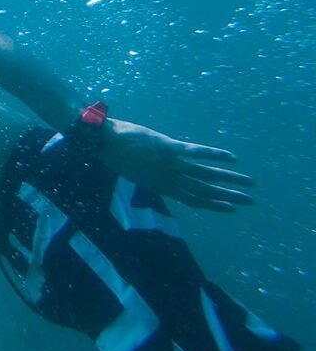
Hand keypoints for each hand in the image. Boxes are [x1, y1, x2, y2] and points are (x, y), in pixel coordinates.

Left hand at [97, 118, 255, 212]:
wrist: (100, 142)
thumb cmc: (113, 154)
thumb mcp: (134, 170)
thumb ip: (150, 173)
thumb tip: (159, 172)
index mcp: (160, 185)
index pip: (193, 199)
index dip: (213, 205)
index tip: (231, 209)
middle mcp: (168, 178)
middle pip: (205, 191)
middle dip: (228, 197)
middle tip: (250, 202)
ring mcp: (169, 164)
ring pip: (206, 175)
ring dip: (230, 179)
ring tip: (250, 183)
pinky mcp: (167, 148)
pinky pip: (196, 153)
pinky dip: (215, 155)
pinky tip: (232, 158)